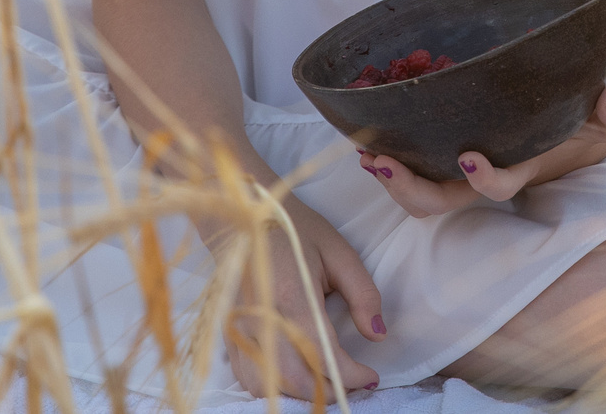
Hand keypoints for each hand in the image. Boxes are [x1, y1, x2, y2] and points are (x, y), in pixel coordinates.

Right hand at [224, 194, 385, 399]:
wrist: (243, 214)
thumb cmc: (294, 230)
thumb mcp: (338, 253)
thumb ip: (362, 294)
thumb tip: (377, 334)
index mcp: (291, 298)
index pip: (324, 356)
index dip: (351, 375)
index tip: (371, 377)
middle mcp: (261, 321)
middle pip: (296, 381)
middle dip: (329, 390)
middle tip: (352, 383)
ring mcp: (239, 330)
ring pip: (268, 386)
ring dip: (300, 393)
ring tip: (325, 381)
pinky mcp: (228, 333)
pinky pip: (248, 377)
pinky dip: (273, 386)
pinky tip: (293, 375)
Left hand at [361, 85, 605, 215]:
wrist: (572, 131)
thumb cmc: (586, 123)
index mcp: (522, 168)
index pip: (500, 186)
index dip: (483, 179)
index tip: (467, 157)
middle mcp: (487, 177)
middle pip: (441, 203)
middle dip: (409, 189)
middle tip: (383, 162)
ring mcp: (463, 174)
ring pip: (421, 197)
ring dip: (391, 181)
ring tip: (368, 156)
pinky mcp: (447, 159)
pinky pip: (415, 173)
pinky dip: (390, 164)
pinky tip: (369, 141)